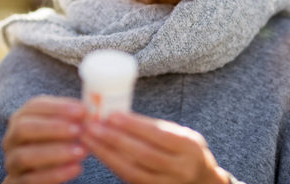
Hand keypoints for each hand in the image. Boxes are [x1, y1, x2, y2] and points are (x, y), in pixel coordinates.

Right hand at [2, 96, 88, 183]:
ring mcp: (11, 161)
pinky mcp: (16, 182)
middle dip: (53, 128)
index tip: (82, 111)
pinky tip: (76, 168)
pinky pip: (31, 180)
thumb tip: (91, 111)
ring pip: (25, 156)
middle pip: (24, 128)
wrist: (46, 170)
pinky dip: (55, 174)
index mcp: (22, 116)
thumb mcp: (64, 124)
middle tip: (79, 130)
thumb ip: (74, 116)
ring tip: (81, 152)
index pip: (35, 106)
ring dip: (55, 152)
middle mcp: (11, 138)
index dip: (58, 107)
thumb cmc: (59, 140)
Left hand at [82, 112, 229, 183]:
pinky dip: (112, 164)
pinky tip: (99, 152)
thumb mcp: (179, 133)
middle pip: (142, 154)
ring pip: (132, 170)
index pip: (158, 135)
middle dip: (114, 139)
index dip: (134, 126)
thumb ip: (154, 126)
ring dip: (106, 154)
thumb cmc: (185, 151)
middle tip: (92, 126)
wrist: (200, 182)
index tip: (112, 115)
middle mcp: (180, 169)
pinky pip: (129, 179)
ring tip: (88, 138)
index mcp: (189, 147)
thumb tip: (120, 113)